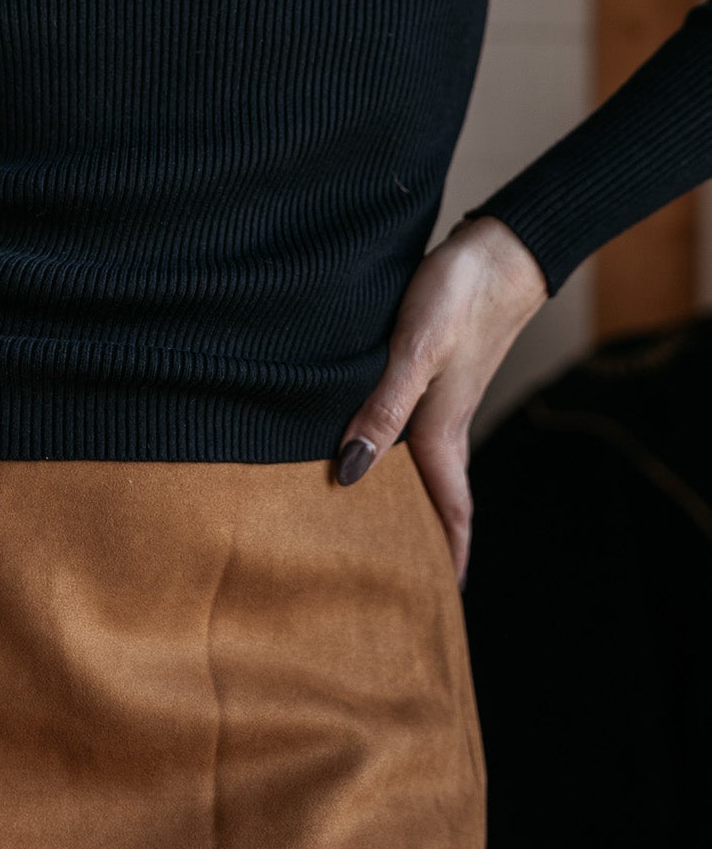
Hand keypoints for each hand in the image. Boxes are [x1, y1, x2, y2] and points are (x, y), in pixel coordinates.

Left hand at [331, 214, 548, 586]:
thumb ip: (383, 409)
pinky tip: (377, 443)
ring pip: (425, 462)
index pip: (450, 509)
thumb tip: (348, 473)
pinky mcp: (436, 369)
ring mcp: (442, 396)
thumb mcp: (415, 351)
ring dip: (411, 496)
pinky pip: (416, 429)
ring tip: (384, 524)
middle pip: (437, 494)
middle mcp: (444, 421)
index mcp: (441, 429)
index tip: (444, 600)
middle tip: (405, 578)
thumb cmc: (459, 295)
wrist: (499, 248)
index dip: (448, 554)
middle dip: (425, 537)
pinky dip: (400, 452)